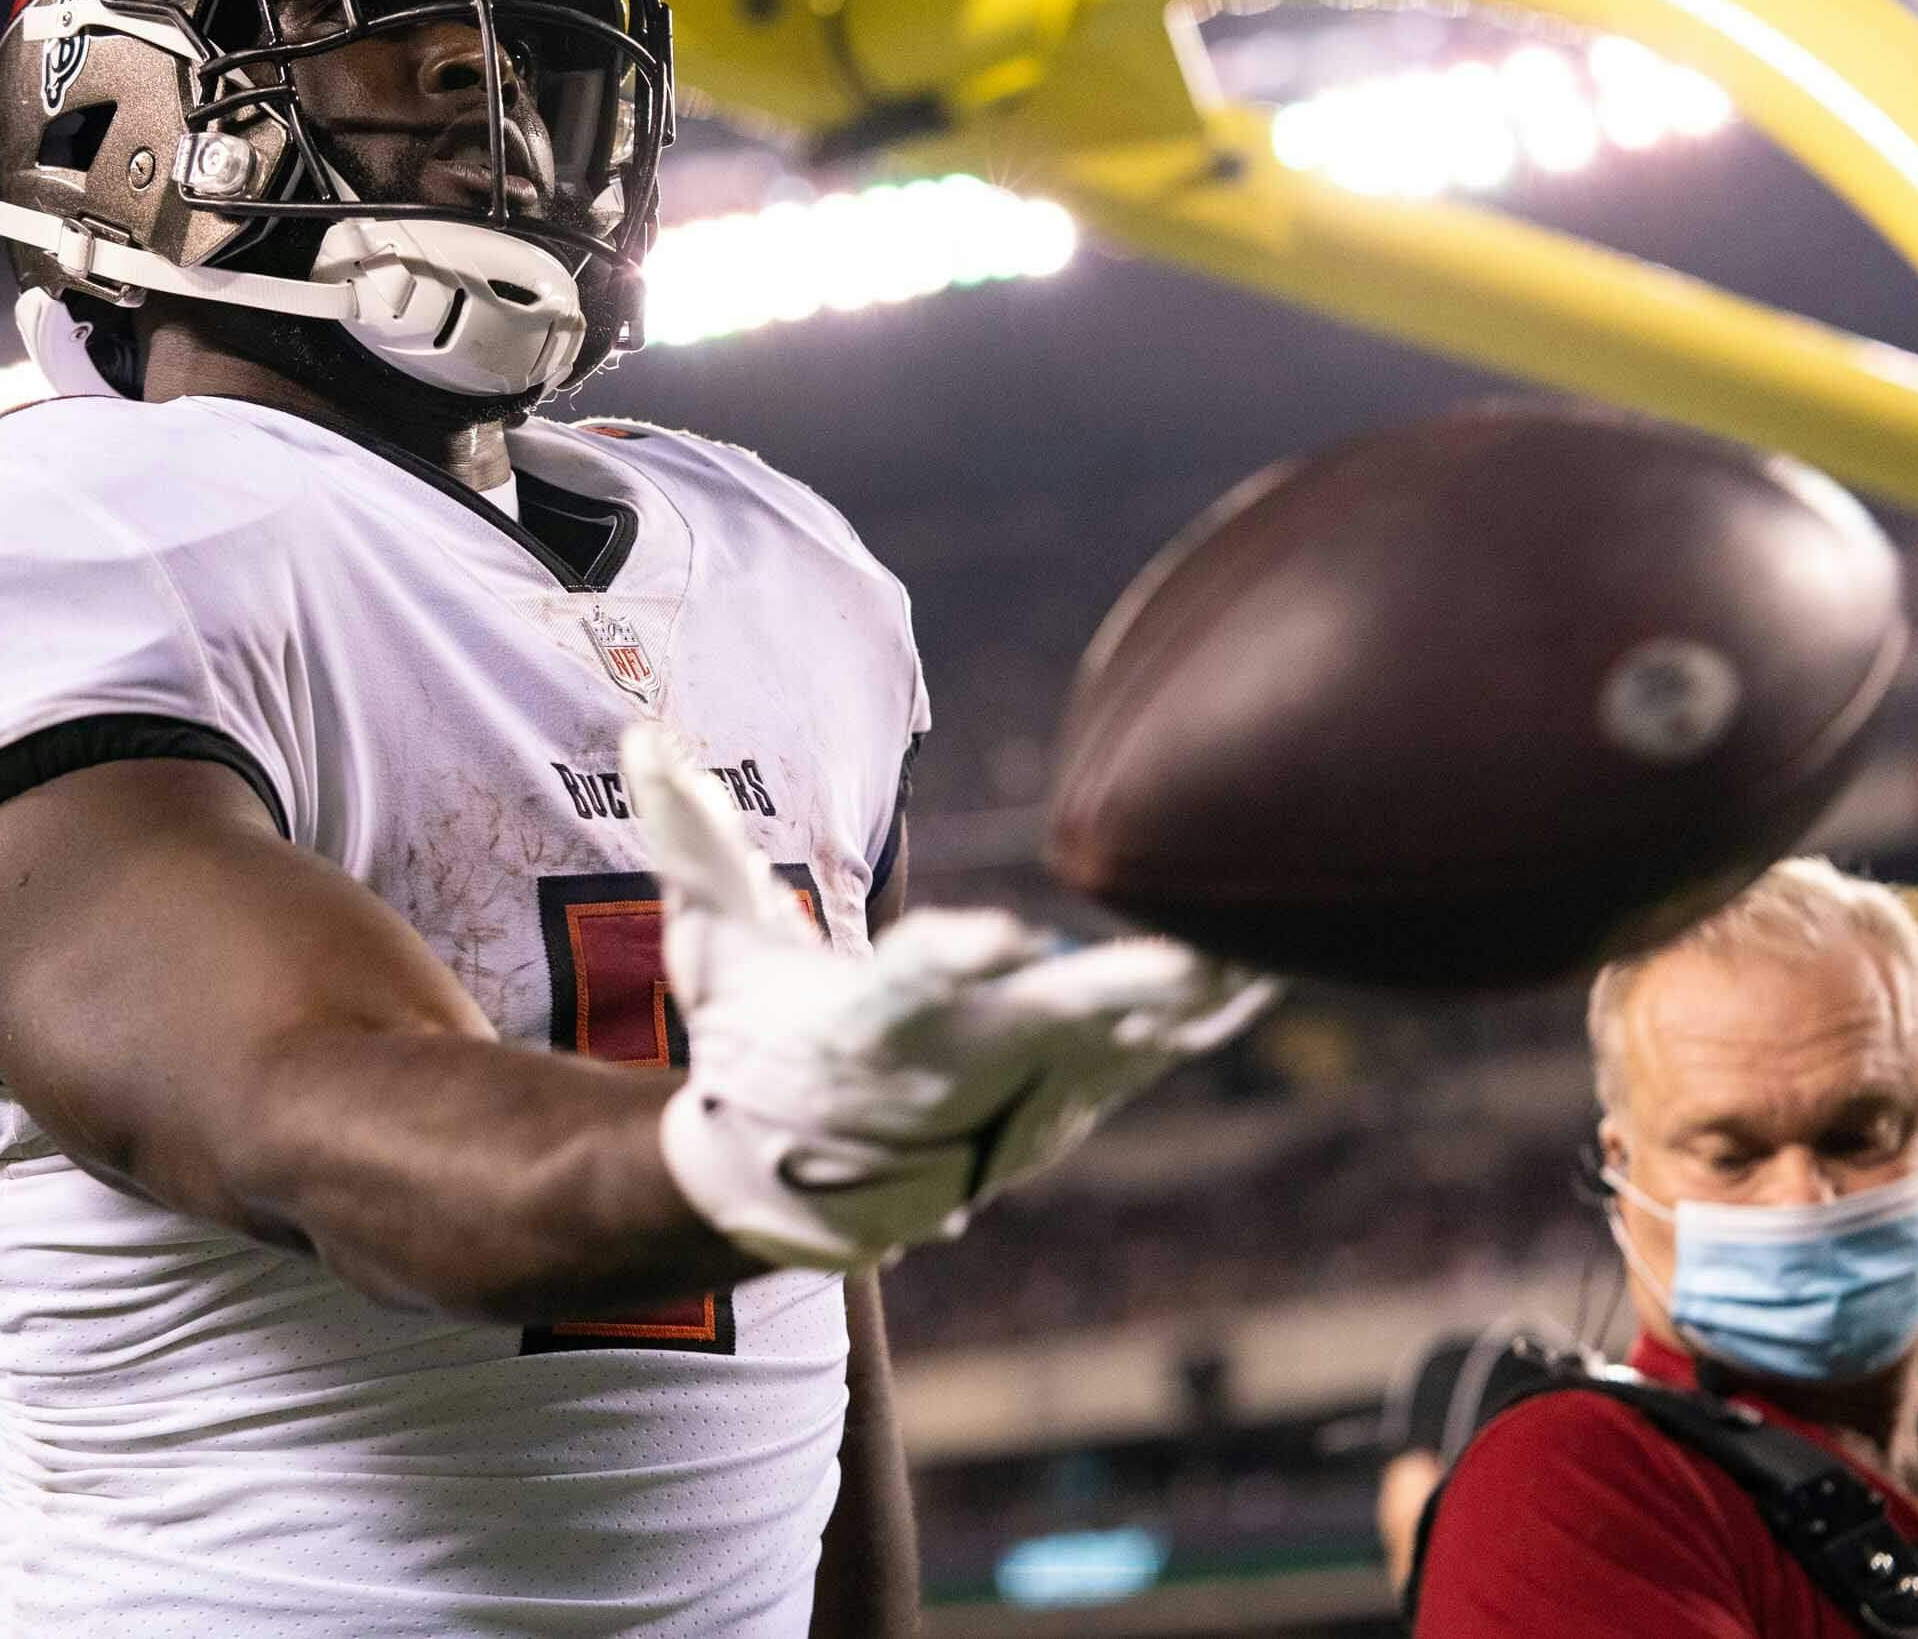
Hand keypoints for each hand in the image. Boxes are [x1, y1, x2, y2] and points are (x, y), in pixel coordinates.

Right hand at [625, 722, 1276, 1268]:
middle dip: (1117, 994)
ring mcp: (1024, 1090)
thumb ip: (691, 841)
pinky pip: (1153, 1053)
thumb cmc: (757, 1044)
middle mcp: (957, 1064)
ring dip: (1191, 999)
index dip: (954, 962)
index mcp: (866, 1024)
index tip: (999, 935)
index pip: (910, 988)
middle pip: (1045, 1024)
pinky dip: (1210, 1014)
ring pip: (1121, 1040)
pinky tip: (1273, 965)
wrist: (804, 1183)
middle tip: (1185, 959)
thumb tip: (644, 734)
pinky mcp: (1070, 1098)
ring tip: (1264, 943)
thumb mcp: (714, 951)